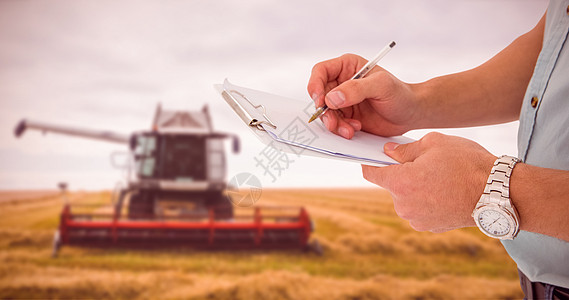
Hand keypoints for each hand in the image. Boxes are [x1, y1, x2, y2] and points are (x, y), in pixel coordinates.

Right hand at [307, 54, 421, 138]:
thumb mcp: (381, 86)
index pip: (320, 71)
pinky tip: (355, 129)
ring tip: (350, 130)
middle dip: (325, 112)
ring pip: (325, 112)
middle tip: (334, 123)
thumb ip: (356, 89)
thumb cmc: (400, 94)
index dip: (315, 85)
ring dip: (334, 123)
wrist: (410, 113)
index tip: (320, 101)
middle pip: (320, 95)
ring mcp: (343, 100)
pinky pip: (334, 123)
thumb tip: (332, 98)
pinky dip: (341, 129)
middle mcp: (342, 82)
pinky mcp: (346, 116)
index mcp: (347, 66)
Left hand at [362, 132, 495, 231]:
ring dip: (417, 188)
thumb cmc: (467, 164)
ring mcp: (417, 219)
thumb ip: (405, 149)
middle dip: (403, 173)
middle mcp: (403, 205)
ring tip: (441, 177)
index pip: (371, 173)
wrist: (499, 193)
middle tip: (425, 162)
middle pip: (392, 185)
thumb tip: (388, 152)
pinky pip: (421, 209)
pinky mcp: (431, 226)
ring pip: (407, 198)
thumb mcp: (434, 143)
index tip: (375, 156)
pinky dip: (428, 200)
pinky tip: (447, 190)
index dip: (371, 162)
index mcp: (400, 183)